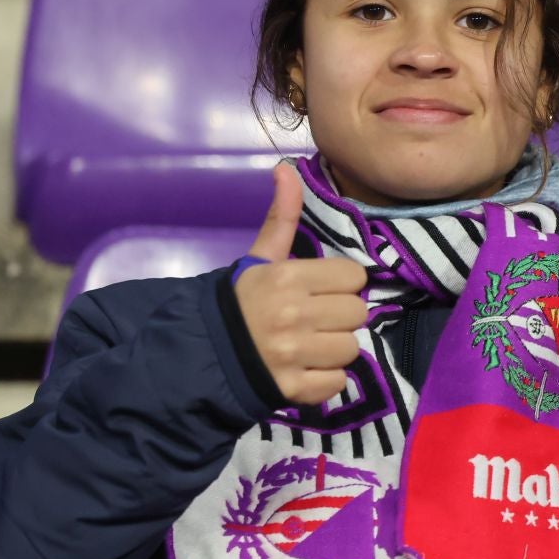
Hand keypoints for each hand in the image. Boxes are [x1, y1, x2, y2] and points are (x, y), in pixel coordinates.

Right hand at [234, 164, 369, 404]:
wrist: (200, 354)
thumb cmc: (239, 303)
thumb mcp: (258, 258)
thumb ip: (282, 216)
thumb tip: (287, 168)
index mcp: (287, 277)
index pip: (353, 276)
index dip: (339, 284)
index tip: (318, 291)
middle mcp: (292, 314)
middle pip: (357, 313)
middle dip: (339, 317)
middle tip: (312, 320)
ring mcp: (292, 354)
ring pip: (351, 348)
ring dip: (334, 349)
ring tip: (307, 346)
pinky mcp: (292, 390)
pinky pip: (338, 381)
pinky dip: (325, 380)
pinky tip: (303, 369)